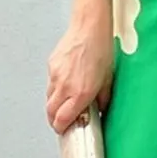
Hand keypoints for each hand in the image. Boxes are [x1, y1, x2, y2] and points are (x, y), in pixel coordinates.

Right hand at [46, 4, 113, 134]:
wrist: (90, 26)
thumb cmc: (101, 49)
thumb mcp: (108, 80)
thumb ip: (102, 99)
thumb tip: (100, 110)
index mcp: (79, 93)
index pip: (62, 120)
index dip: (61, 129)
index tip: (65, 131)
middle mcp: (65, 86)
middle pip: (50, 112)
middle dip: (55, 120)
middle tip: (62, 122)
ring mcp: (56, 75)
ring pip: (48, 98)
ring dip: (55, 104)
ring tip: (65, 103)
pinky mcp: (52, 65)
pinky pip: (50, 83)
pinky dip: (56, 88)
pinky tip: (66, 84)